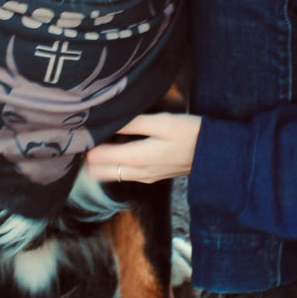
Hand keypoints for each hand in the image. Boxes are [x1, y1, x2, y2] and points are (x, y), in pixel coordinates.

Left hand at [86, 113, 201, 183]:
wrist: (216, 155)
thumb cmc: (191, 134)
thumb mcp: (163, 123)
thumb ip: (133, 123)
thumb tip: (107, 120)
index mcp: (137, 159)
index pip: (97, 158)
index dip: (85, 145)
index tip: (79, 131)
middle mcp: (137, 173)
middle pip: (98, 172)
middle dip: (88, 157)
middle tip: (83, 137)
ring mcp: (144, 177)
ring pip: (111, 174)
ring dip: (100, 161)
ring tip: (96, 139)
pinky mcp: (151, 176)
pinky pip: (124, 173)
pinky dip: (114, 163)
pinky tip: (116, 146)